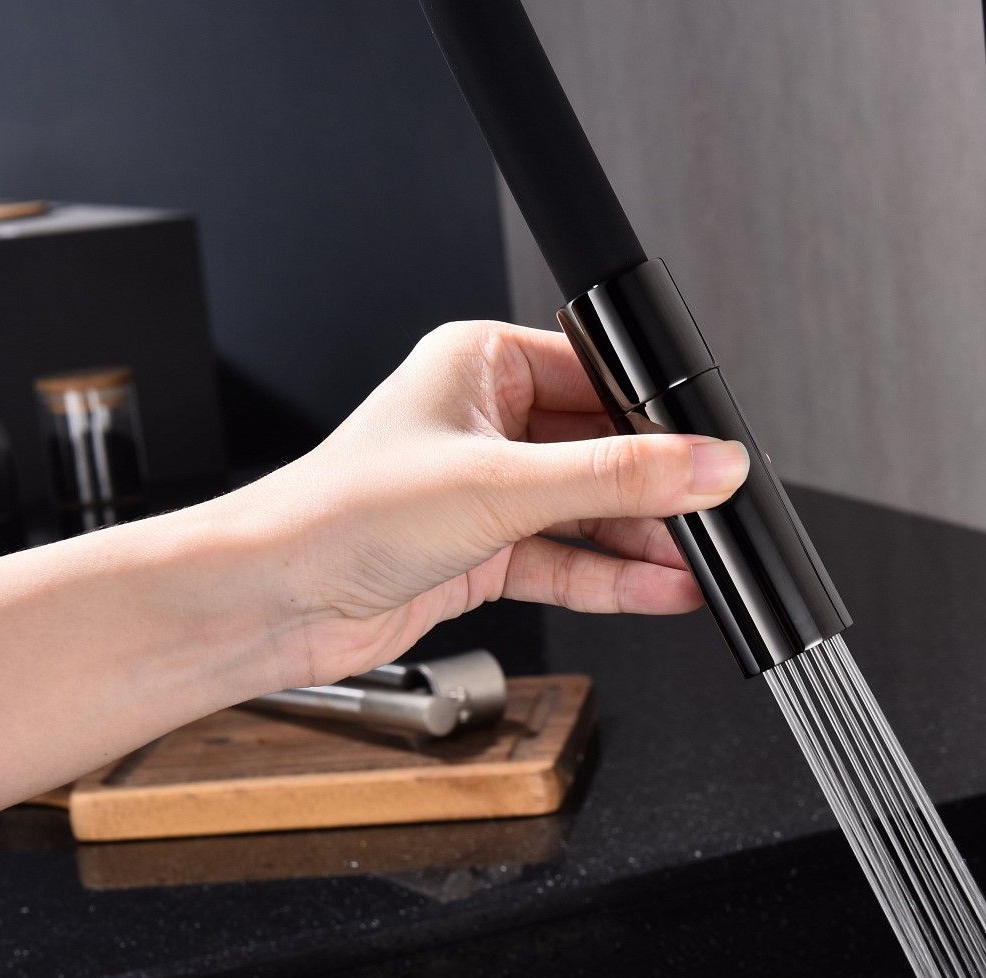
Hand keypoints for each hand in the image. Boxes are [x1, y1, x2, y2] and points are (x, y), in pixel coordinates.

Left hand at [228, 321, 749, 687]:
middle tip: (713, 518)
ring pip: (590, 513)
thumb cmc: (342, 514)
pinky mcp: (485, 554)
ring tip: (701, 566)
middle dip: (658, 492)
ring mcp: (487, 493)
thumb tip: (707, 464)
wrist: (272, 601)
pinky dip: (614, 579)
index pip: (600, 381)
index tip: (711, 455)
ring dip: (642, 543)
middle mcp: (487, 424)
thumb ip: (618, 478)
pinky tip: (662, 590)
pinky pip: (569, 561)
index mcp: (482, 367)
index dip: (659, 420)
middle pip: (603, 451)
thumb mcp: (503, 486)